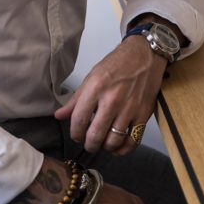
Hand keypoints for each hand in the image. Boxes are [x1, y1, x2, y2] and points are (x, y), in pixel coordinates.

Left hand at [55, 40, 165, 154]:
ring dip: (105, 147)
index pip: (78, 120)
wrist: (145, 54)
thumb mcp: (93, 76)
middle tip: (89, 142)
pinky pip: (132, 141)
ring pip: (113, 142)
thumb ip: (76, 99)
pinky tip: (118, 145)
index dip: (75, 133)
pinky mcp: (144, 114)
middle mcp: (111, 100)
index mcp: (95, 88)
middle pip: (95, 136)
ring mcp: (129, 108)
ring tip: (103, 142)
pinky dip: (123, 149)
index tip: (77, 135)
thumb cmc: (117, 63)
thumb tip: (59, 116)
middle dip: (89, 145)